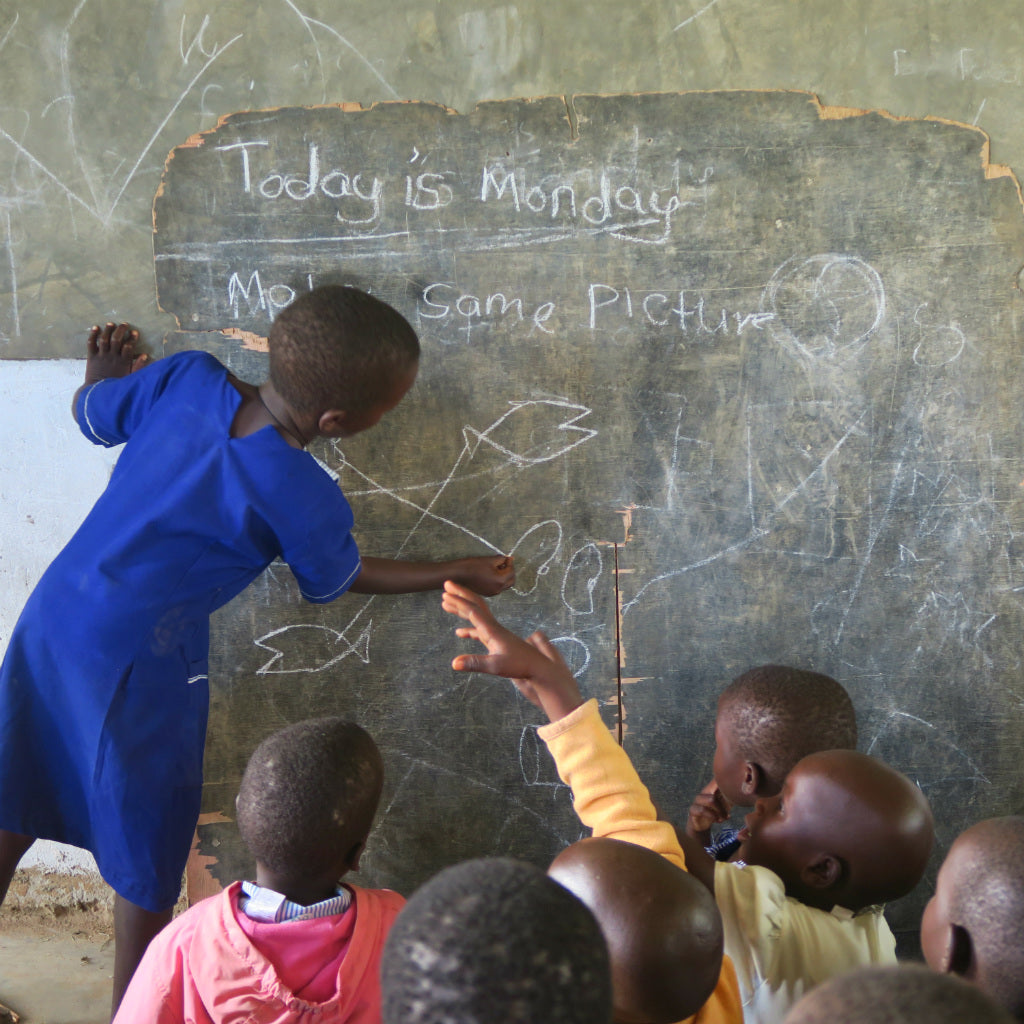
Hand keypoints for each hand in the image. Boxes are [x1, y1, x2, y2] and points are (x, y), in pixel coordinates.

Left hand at [84, 322, 146, 384]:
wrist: (98, 392)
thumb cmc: (116, 385)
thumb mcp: (130, 378)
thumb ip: (138, 367)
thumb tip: (145, 355)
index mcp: (123, 362)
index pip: (129, 346)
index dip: (132, 338)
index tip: (135, 332)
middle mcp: (112, 356)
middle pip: (116, 339)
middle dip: (121, 330)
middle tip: (124, 325)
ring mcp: (101, 356)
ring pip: (104, 339)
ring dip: (108, 330)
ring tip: (111, 323)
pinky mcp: (91, 357)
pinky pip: (91, 343)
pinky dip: (93, 334)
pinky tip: (96, 327)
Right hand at [442, 580, 582, 721]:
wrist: (537, 667)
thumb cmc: (519, 665)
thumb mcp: (495, 666)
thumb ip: (474, 663)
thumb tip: (453, 663)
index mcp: (491, 630)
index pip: (472, 610)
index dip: (458, 601)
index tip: (446, 592)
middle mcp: (493, 627)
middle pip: (475, 605)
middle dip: (460, 595)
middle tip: (446, 585)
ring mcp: (495, 633)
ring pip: (476, 615)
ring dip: (462, 608)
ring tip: (446, 604)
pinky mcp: (497, 641)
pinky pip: (479, 630)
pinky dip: (468, 628)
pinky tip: (459, 632)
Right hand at [446, 555, 514, 596]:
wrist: (458, 575)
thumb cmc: (472, 566)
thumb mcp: (489, 560)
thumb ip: (501, 559)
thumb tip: (507, 559)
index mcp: (500, 581)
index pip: (511, 572)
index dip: (510, 563)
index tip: (507, 557)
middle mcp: (498, 589)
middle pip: (511, 580)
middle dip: (510, 571)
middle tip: (505, 562)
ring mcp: (492, 592)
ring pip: (504, 584)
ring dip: (504, 576)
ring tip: (497, 567)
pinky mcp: (487, 593)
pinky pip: (497, 587)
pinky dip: (498, 580)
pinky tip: (492, 573)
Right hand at [687, 780, 731, 840]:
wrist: (700, 824)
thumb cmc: (714, 812)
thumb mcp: (724, 805)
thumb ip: (731, 798)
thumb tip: (744, 794)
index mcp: (711, 789)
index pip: (717, 780)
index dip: (724, 778)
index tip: (733, 779)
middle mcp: (704, 793)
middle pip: (716, 787)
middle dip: (725, 798)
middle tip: (731, 808)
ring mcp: (697, 801)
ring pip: (711, 799)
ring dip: (720, 810)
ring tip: (725, 817)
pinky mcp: (693, 810)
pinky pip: (702, 810)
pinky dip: (712, 816)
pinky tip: (718, 820)